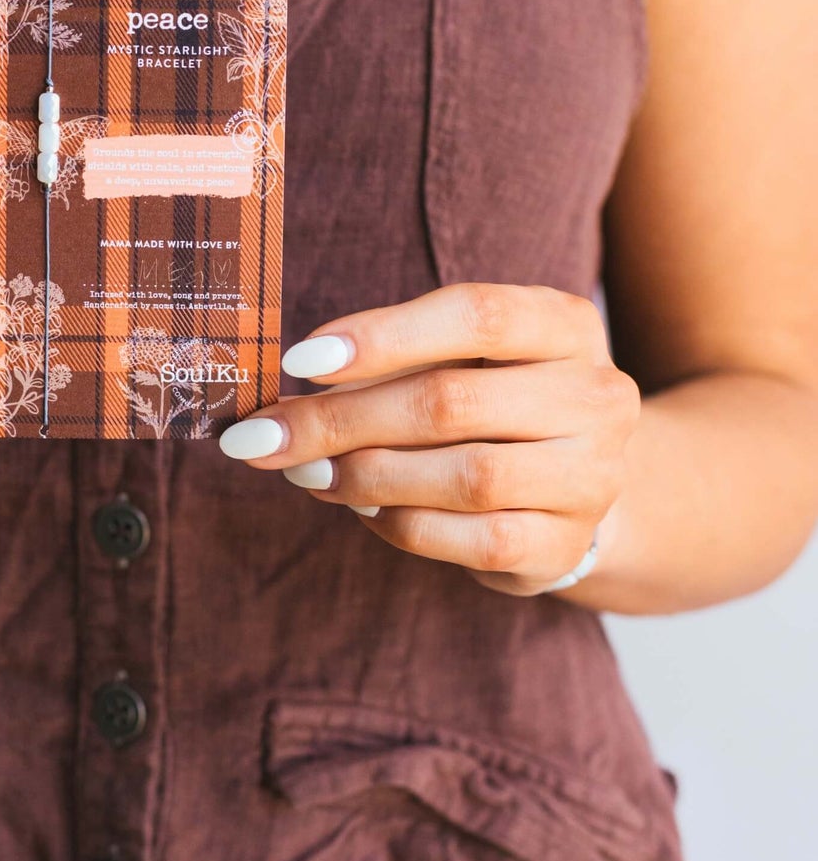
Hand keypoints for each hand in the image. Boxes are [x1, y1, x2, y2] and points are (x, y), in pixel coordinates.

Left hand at [218, 283, 638, 595]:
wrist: (574, 481)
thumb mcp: (453, 357)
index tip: (299, 360)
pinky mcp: (565, 546)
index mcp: (564, 325)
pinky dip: (399, 524)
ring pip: (463, 477)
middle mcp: (595, 395)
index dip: (382, 335)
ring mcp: (591, 476)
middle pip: (451, 401)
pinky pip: (468, 540)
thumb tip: (280, 400)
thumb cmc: (488, 398)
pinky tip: (361, 508)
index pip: (476, 315)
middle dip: (341, 420)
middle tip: (265, 435)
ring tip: (306, 471)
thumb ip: (381, 363)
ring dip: (365, 475)